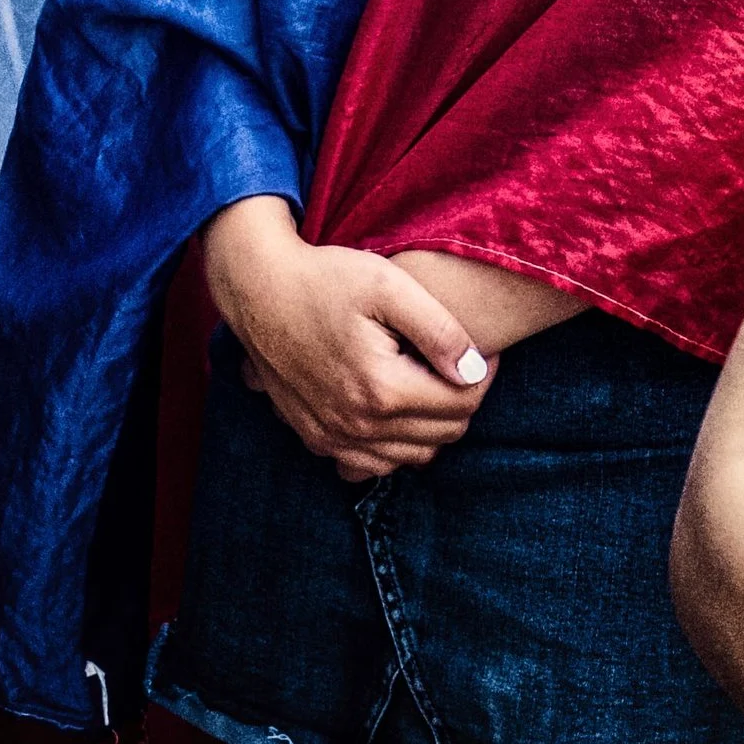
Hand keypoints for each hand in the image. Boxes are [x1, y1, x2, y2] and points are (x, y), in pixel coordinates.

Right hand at [203, 197, 493, 480]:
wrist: (259, 290)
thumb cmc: (326, 279)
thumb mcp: (390, 286)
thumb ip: (439, 330)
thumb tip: (475, 370)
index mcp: (380, 389)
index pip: (462, 404)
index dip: (485, 375)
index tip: (485, 348)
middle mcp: (356, 426)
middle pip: (443, 435)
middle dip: (463, 399)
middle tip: (460, 361)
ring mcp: (333, 439)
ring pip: (413, 456)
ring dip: (433, 424)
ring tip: (430, 378)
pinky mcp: (316, 439)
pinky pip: (375, 464)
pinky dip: (397, 443)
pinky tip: (396, 405)